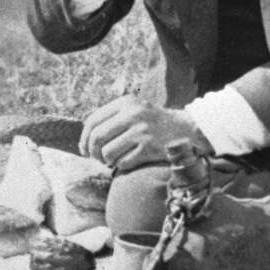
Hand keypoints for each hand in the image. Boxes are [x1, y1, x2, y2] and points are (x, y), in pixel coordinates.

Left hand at [79, 94, 211, 170]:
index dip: (84, 139)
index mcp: (125, 103)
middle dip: (93, 153)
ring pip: (108, 153)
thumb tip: (85, 141)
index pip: (92, 121)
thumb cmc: (153, 123)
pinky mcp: (150, 148)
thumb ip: (110, 119)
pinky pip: (123, 163)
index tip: (84, 150)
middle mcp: (133, 114)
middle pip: (97, 138)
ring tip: (115, 160)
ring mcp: (142, 131)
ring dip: (108, 161)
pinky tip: (130, 161)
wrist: (186, 129)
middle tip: (98, 159)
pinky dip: (122, 166)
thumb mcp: (133, 110)